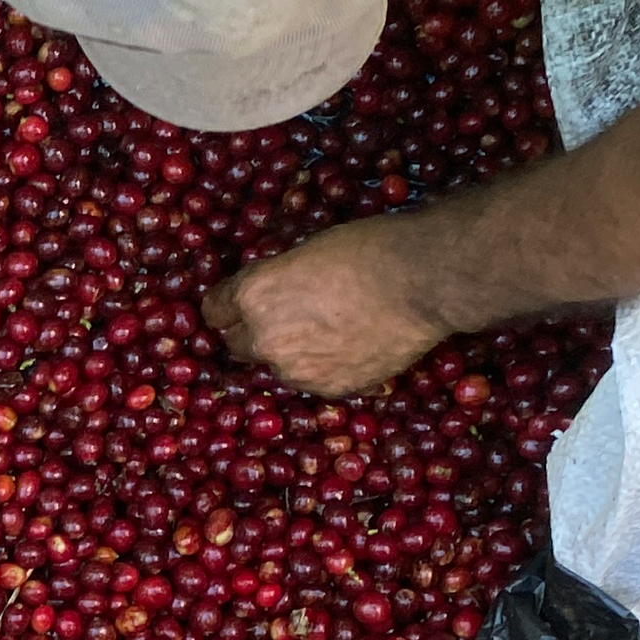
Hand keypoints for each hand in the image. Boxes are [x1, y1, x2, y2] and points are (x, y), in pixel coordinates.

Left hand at [201, 216, 450, 396]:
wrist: (426, 281)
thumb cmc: (370, 251)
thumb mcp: (305, 252)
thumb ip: (274, 279)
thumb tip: (266, 293)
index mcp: (252, 296)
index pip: (213, 311)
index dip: (227, 306)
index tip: (236, 306)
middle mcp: (264, 338)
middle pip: (236, 344)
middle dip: (253, 332)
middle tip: (284, 319)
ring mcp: (295, 369)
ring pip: (276, 366)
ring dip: (289, 353)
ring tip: (328, 330)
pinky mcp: (328, 389)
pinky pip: (311, 380)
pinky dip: (322, 368)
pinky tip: (349, 345)